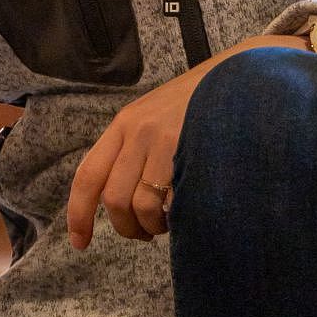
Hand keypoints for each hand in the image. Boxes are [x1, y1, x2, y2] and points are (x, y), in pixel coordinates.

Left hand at [65, 33, 311, 249]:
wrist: (238, 74)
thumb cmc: (197, 103)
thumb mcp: (155, 117)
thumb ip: (134, 151)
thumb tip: (122, 204)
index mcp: (123, 124)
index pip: (88, 175)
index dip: (79, 214)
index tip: (79, 242)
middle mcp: (138, 132)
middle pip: (115, 200)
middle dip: (127, 228)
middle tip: (144, 233)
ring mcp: (165, 141)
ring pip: (143, 205)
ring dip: (153, 226)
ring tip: (168, 222)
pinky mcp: (191, 149)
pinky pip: (174, 200)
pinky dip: (177, 216)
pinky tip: (186, 211)